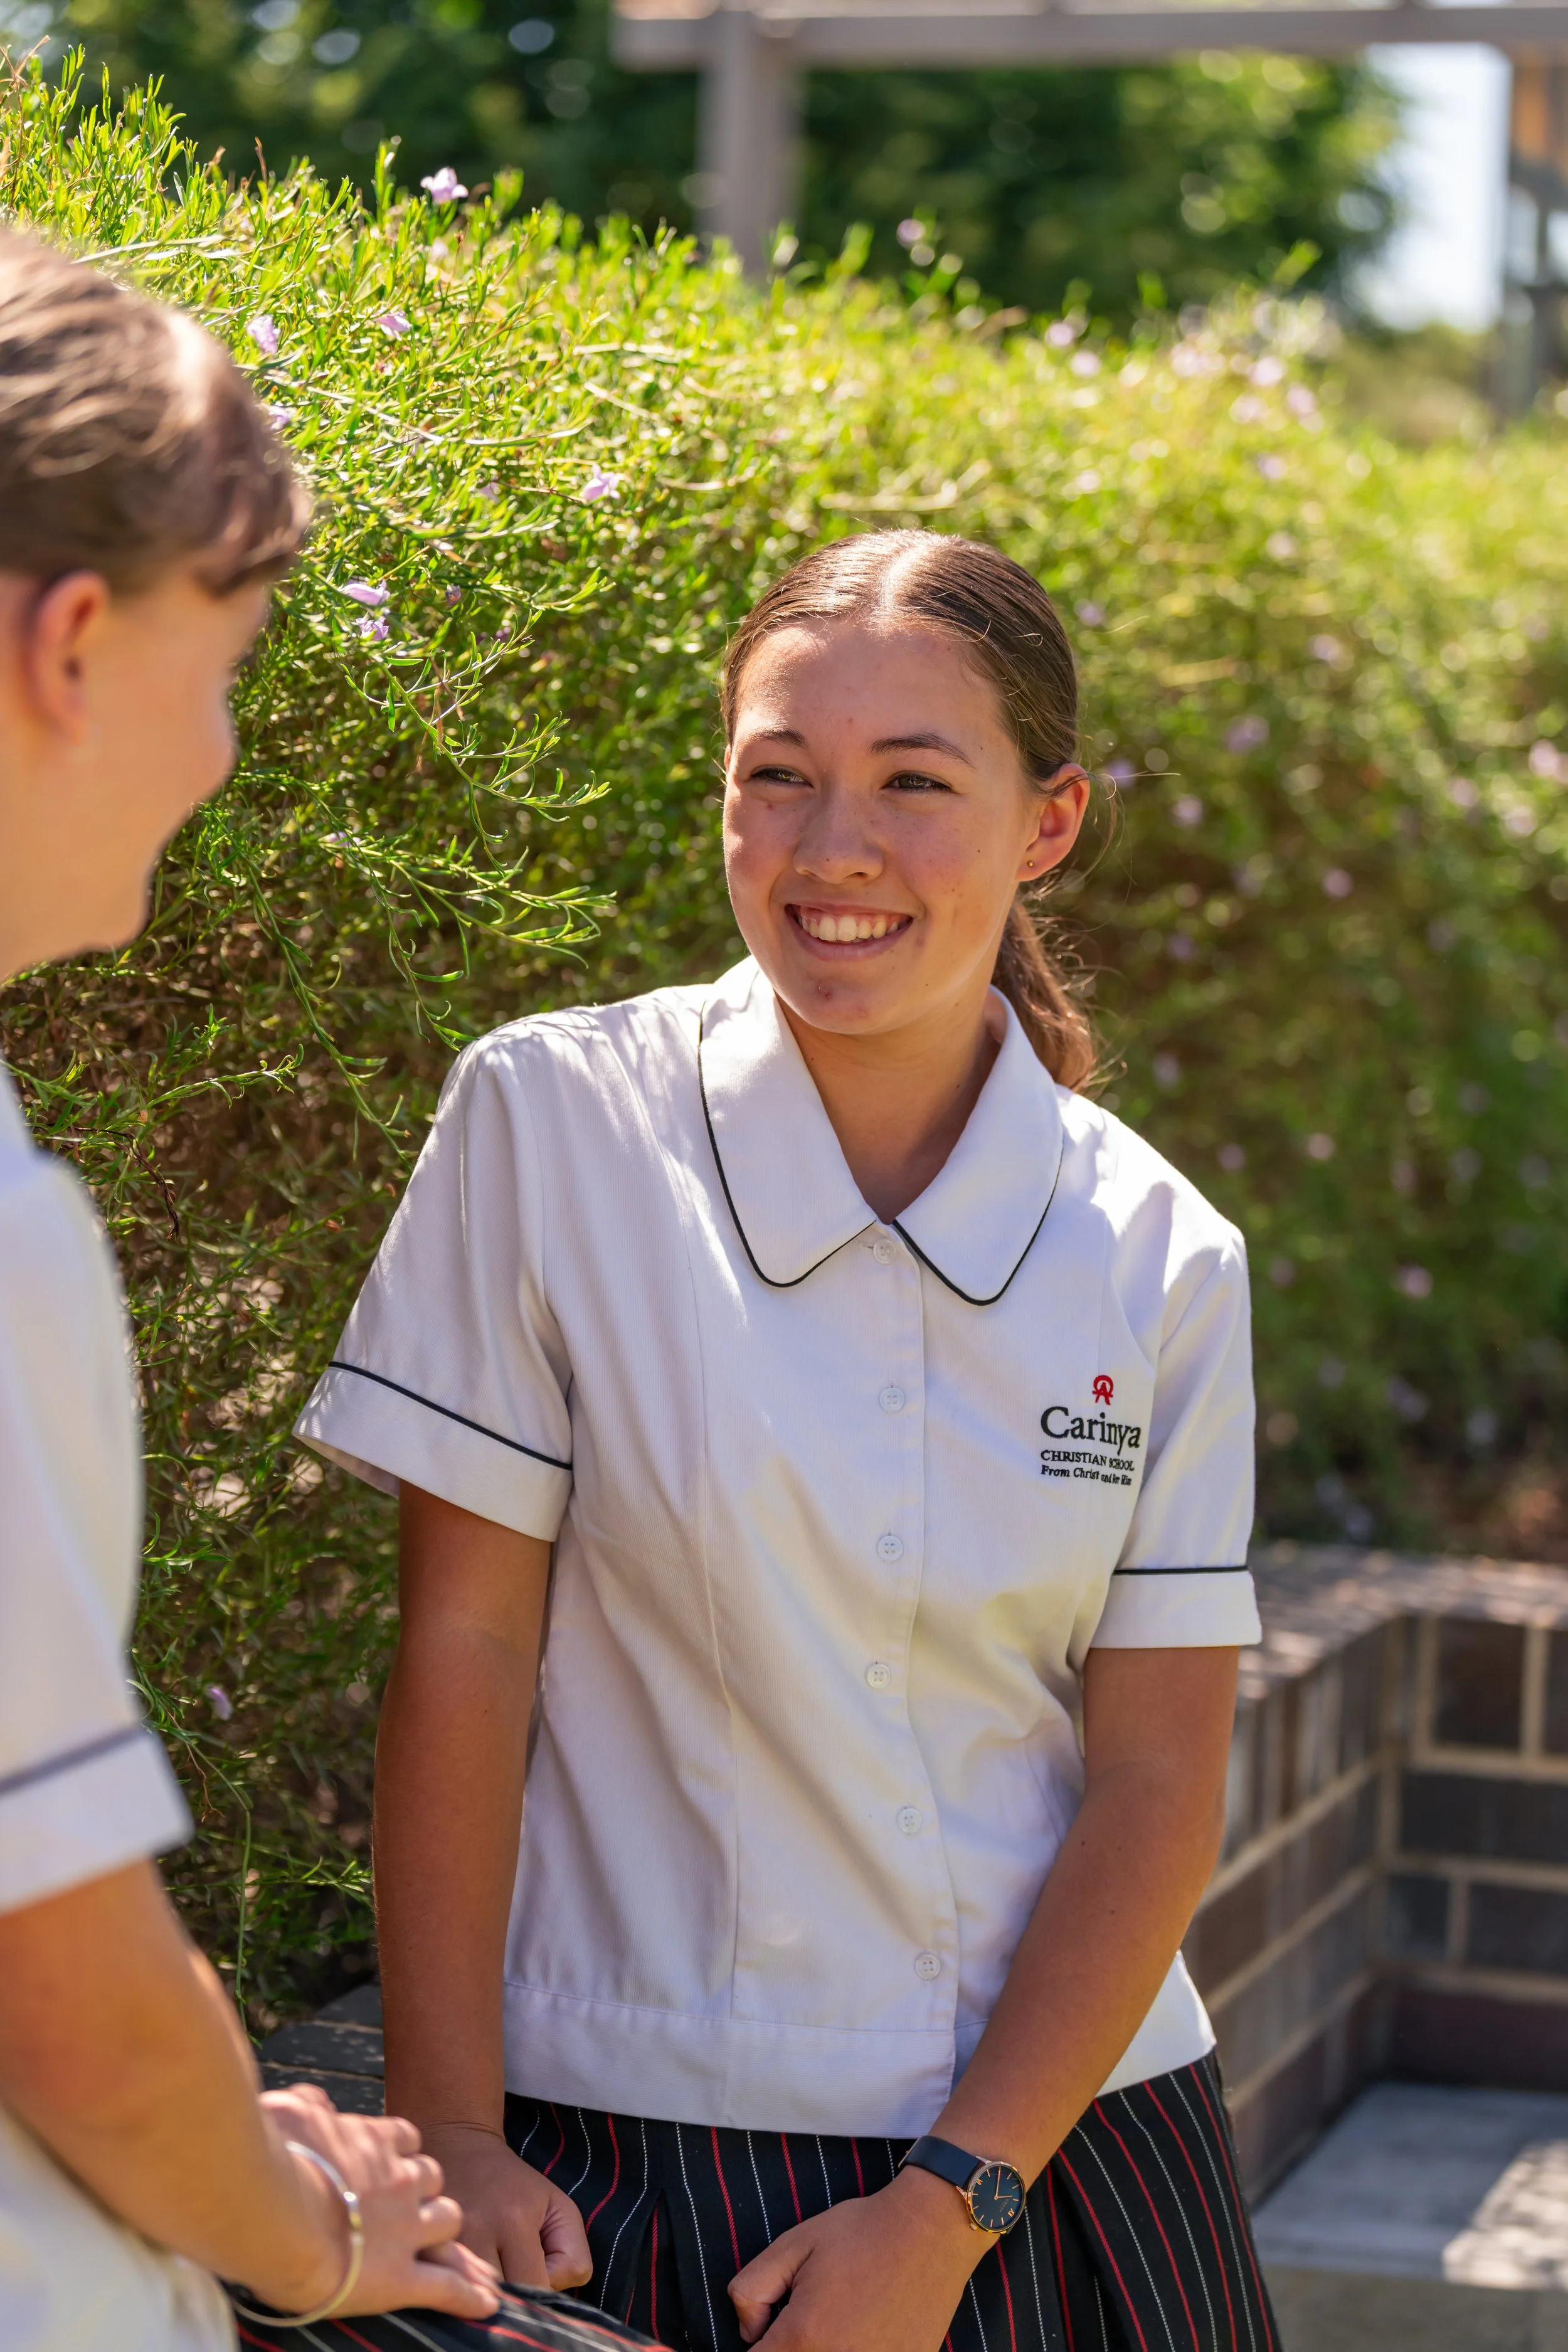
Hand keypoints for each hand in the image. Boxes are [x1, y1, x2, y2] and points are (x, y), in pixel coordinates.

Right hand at [257, 2083, 499, 2319]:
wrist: (271, 2211)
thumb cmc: (269, 2159)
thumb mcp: (288, 2112)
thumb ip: (309, 2105)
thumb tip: (317, 2102)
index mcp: (372, 2141)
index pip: (405, 2139)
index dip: (401, 2152)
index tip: (391, 2162)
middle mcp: (398, 2179)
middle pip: (433, 2178)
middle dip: (425, 2190)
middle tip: (410, 2207)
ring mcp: (405, 2228)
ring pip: (449, 2220)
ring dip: (443, 2229)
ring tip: (440, 2246)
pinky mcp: (398, 2279)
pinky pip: (446, 2286)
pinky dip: (468, 2295)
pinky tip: (486, 2302)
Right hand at [420, 2118, 591, 2289]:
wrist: (460, 2147)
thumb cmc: (516, 2185)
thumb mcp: (558, 2207)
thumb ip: (570, 2255)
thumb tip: (547, 2296)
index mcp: (514, 2219)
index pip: (536, 2287)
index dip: (542, 2291)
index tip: (534, 2271)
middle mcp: (477, 2231)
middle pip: (500, 2300)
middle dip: (511, 2300)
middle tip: (508, 2274)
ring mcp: (445, 2240)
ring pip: (469, 2300)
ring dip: (480, 2298)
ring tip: (484, 2276)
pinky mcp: (423, 2246)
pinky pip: (444, 2288)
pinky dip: (456, 2289)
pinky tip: (461, 2275)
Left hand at [729, 2165, 983, 2350]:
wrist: (930, 2230)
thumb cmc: (861, 2233)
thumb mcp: (792, 2244)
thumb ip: (751, 2291)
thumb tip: (750, 2333)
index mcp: (803, 2339)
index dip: (759, 2343)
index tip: (770, 2326)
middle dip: (789, 2348)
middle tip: (808, 2318)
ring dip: (821, 2350)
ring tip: (837, 2322)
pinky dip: (857, 2349)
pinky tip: (865, 2330)